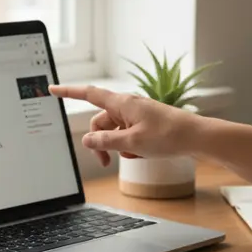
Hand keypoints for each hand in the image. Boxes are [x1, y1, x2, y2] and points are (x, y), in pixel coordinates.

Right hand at [49, 84, 200, 166]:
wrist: (199, 138)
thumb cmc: (169, 136)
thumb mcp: (131, 142)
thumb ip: (105, 141)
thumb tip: (87, 140)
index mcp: (122, 103)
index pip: (89, 94)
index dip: (69, 93)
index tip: (52, 90)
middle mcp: (128, 106)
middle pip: (101, 122)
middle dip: (100, 142)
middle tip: (105, 162)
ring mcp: (139, 115)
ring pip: (116, 132)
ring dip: (120, 147)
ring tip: (137, 155)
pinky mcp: (148, 125)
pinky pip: (130, 137)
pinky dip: (133, 148)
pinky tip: (146, 154)